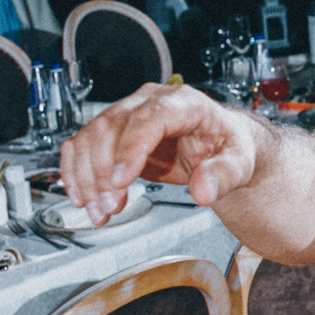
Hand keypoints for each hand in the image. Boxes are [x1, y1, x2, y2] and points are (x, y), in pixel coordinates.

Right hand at [59, 83, 261, 223]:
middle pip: (113, 127)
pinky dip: (75, 172)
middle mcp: (151, 103)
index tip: (121, 180)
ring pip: (91, 137)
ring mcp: (129, 115)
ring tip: (99, 211)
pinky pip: (82, 145)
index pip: (151, 118)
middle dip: (104, 172)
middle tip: (110, 207)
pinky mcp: (114, 134)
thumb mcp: (239, 162)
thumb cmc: (228, 146)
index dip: (131, 148)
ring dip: (87, 178)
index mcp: (184, 103)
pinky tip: (80, 196)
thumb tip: (204, 190)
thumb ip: (224, 176)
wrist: (220, 145)